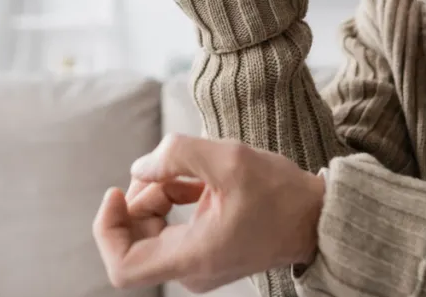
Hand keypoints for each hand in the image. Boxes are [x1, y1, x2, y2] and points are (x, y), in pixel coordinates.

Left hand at [92, 134, 324, 292]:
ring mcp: (198, 264)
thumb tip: (139, 167)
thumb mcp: (228, 159)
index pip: (122, 266)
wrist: (318, 217)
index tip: (116, 192)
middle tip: (162, 170)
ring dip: (156, 196)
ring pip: (151, 232)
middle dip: (137, 200)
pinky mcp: (205, 253)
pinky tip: (194, 181)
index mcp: (193, 256)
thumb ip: (176, 155)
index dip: (107, 228)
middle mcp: (191, 270)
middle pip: (133, 241)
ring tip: (184, 171)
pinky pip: (170, 230)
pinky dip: (172, 201)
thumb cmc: (280, 192)